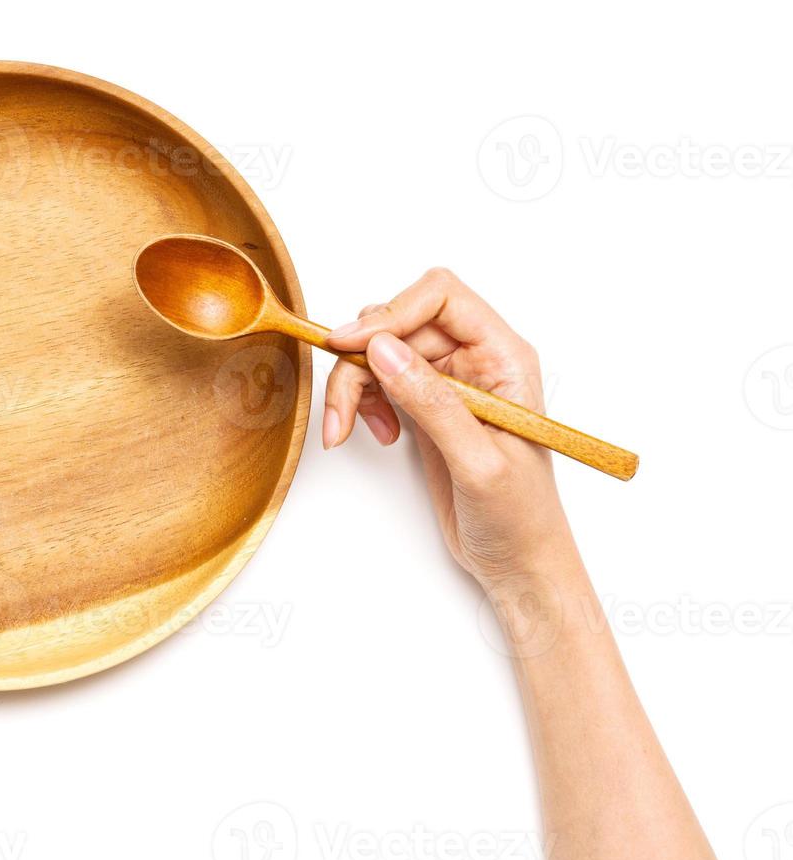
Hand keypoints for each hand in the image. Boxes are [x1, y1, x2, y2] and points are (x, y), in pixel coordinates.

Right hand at [322, 268, 577, 591]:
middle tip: (341, 410)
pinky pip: (379, 379)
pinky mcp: (425, 404)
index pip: (441, 298)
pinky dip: (362, 401)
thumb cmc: (519, 517)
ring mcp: (448, 381)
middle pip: (399, 324)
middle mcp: (476, 359)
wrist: (519, 561)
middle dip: (360, 361)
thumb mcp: (478, 462)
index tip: (350, 346)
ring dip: (354, 385)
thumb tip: (382, 349)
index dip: (391, 313)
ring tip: (347, 428)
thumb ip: (432, 401)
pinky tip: (375, 433)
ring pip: (381, 351)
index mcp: (504, 357)